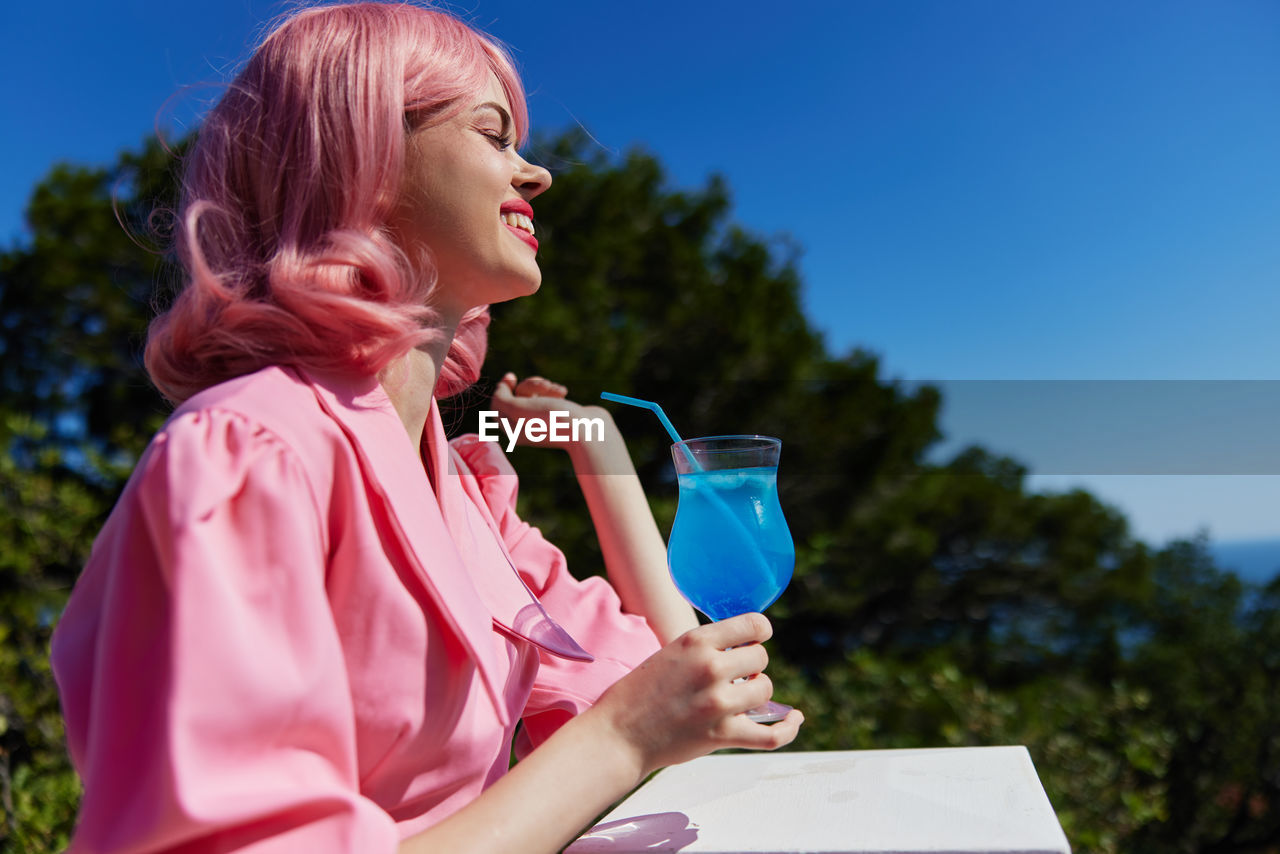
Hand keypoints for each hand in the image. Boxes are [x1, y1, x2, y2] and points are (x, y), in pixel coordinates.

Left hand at [490, 373, 611, 449]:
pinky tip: (564, 393)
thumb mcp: (518, 409)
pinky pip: (549, 396)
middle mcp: (526, 427)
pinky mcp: (558, 415)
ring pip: (533, 394)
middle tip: (544, 385)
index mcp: (513, 431)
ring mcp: (543, 421)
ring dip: (544, 386)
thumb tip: (502, 387)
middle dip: (530, 385)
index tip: (511, 377)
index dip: (502, 389)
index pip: (497, 406)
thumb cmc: (552, 420)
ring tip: (559, 391)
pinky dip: (555, 390)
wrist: (589, 430)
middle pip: (517, 397)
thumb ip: (501, 398)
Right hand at [586, 613, 803, 776]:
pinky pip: (771, 734)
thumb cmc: (640, 693)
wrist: (619, 734)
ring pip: (765, 689)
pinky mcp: (722, 735)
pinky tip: (793, 718)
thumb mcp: (670, 653)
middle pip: (760, 657)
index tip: (758, 637)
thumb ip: (704, 649)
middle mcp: (710, 667)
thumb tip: (742, 646)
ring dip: (757, 692)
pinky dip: (788, 728)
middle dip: (752, 665)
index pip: (751, 624)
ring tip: (741, 696)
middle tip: (736, 675)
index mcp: (695, 641)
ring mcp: (718, 703)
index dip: (760, 631)